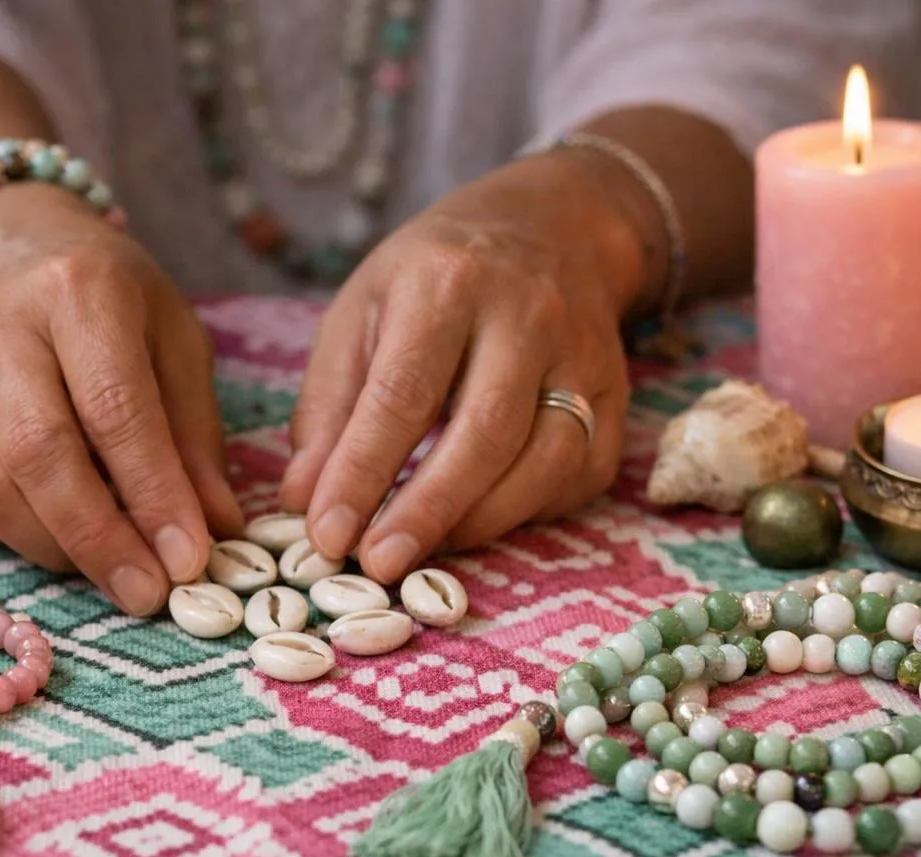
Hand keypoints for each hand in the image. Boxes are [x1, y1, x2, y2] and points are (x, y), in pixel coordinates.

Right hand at [0, 183, 242, 614]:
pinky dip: (21, 538)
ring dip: (60, 549)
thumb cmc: (111, 303)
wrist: (5, 250)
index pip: (114, 407)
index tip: (190, 560)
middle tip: (149, 593)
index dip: (153, 492)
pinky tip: (67, 544)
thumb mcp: (176, 342)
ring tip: (116, 574)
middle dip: (100, 538)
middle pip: (39, 453)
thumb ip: (195, 435)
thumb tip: (216, 529)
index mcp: (77, 290)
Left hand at [280, 152, 647, 581]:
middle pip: (483, 431)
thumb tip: (304, 499)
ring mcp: (584, 358)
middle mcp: (527, 316)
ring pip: (543, 461)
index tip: (327, 534)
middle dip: (427, 510)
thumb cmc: (434, 278)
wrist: (554, 227)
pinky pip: (576, 476)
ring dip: (477, 522)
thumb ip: (330, 406)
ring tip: (419, 555)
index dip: (363, 472)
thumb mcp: (362, 311)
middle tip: (377, 565)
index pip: (402, 393)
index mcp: (447, 283)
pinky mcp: (616, 399)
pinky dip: (525, 513)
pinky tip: (477, 522)